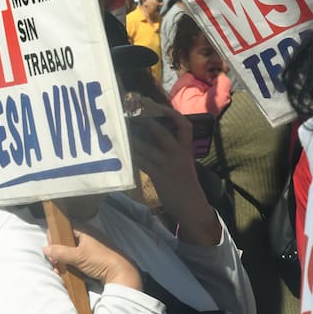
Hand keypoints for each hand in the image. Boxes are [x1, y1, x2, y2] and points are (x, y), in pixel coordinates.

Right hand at [44, 228, 141, 290]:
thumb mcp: (78, 256)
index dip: (54, 235)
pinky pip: (77, 257)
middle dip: (57, 251)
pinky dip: (70, 263)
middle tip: (53, 261)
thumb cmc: (100, 260)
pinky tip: (66, 271)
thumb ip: (60, 252)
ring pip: (70, 250)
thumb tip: (45, 249)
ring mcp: (91, 247)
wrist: (121, 273)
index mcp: (84, 230)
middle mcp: (87, 236)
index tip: (49, 247)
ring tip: (58, 269)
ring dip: (62, 259)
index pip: (64, 227)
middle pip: (66, 239)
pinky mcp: (93, 257)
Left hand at [126, 98, 221, 244]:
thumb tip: (152, 138)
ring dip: (132, 138)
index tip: (158, 106)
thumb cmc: (185, 185)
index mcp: (187, 150)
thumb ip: (171, 151)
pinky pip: (141, 161)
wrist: (192, 208)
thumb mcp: (183, 164)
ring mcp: (168, 165)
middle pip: (161, 132)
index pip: (185, 126)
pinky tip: (122, 150)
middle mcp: (178, 155)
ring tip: (120, 129)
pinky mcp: (158, 176)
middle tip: (131, 113)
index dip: (172, 114)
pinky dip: (131, 155)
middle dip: (146, 121)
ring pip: (147, 147)